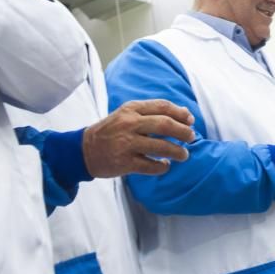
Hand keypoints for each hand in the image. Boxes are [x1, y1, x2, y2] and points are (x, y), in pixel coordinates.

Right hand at [82, 100, 196, 177]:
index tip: (191, 120)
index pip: (162, 106)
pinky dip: (162, 167)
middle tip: (192, 137)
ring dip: (177, 151)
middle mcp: (129, 124)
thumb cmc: (111, 130)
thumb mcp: (127, 114)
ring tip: (184, 155)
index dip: (180, 113)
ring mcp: (126, 144)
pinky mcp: (124, 162)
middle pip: (165, 125)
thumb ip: (151, 112)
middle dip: (183, 132)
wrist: (83, 150)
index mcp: (131, 109)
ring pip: (161, 147)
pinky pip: (151, 166)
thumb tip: (184, 113)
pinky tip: (165, 166)